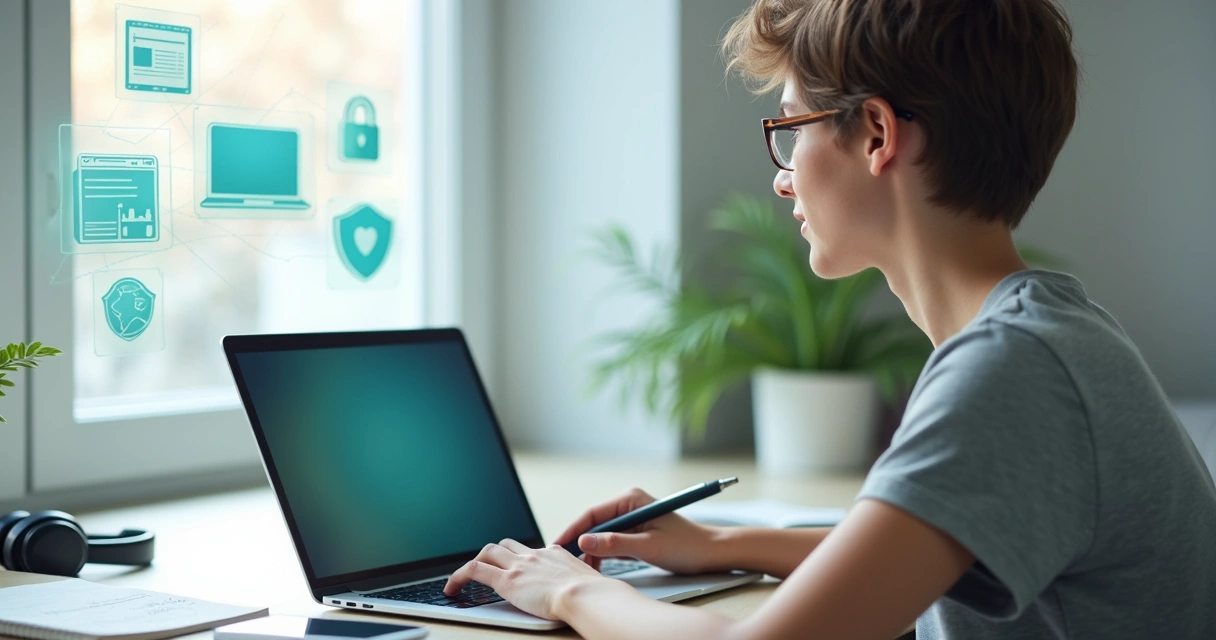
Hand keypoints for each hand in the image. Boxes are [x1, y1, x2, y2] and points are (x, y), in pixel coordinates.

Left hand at [443, 538, 609, 619]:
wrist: (586, 595)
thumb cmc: (594, 594)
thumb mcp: (592, 581)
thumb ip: (586, 579)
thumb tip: (595, 586)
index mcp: (555, 554)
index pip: (532, 550)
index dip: (521, 557)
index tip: (519, 565)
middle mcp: (534, 555)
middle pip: (506, 545)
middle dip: (495, 554)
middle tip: (488, 568)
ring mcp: (519, 565)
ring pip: (488, 552)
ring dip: (476, 562)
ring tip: (465, 578)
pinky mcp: (506, 580)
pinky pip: (474, 570)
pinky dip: (458, 576)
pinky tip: (452, 588)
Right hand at [553, 487, 720, 574]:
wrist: (711, 552)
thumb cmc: (685, 545)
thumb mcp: (648, 546)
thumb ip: (615, 544)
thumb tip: (585, 541)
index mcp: (631, 499)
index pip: (592, 514)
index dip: (573, 530)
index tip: (558, 546)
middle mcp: (629, 504)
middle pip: (594, 523)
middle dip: (579, 542)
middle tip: (565, 561)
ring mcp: (632, 517)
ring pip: (601, 534)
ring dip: (591, 550)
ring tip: (582, 569)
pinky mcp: (635, 531)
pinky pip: (611, 541)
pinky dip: (603, 554)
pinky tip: (597, 567)